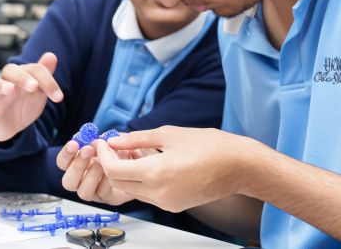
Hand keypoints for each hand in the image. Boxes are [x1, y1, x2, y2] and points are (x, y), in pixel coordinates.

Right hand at [0, 52, 63, 141]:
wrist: (9, 126)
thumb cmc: (23, 104)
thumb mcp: (37, 91)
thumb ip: (43, 74)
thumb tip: (52, 55)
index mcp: (22, 77)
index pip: (34, 70)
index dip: (48, 81)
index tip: (59, 97)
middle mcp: (6, 83)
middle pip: (10, 71)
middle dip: (23, 77)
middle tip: (34, 87)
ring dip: (0, 85)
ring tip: (9, 89)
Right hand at [57, 140, 135, 205]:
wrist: (141, 166)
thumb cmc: (122, 152)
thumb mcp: (112, 142)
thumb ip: (103, 139)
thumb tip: (96, 137)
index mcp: (78, 165)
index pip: (62, 163)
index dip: (66, 154)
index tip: (74, 143)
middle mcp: (82, 181)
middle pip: (68, 182)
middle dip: (77, 166)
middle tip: (89, 150)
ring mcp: (94, 193)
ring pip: (83, 192)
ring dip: (92, 175)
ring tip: (103, 162)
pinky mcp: (109, 199)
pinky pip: (103, 193)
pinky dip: (107, 181)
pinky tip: (115, 171)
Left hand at [96, 126, 251, 212]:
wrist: (237, 166)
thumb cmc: (208, 146)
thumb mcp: (168, 134)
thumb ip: (136, 139)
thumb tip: (114, 140)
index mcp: (156, 172)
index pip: (114, 170)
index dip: (103, 155)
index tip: (103, 142)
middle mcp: (158, 193)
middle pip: (119, 183)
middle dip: (112, 164)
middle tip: (115, 146)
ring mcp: (166, 203)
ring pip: (132, 190)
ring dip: (125, 173)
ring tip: (132, 153)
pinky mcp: (174, 206)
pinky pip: (147, 195)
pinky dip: (140, 181)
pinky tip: (147, 164)